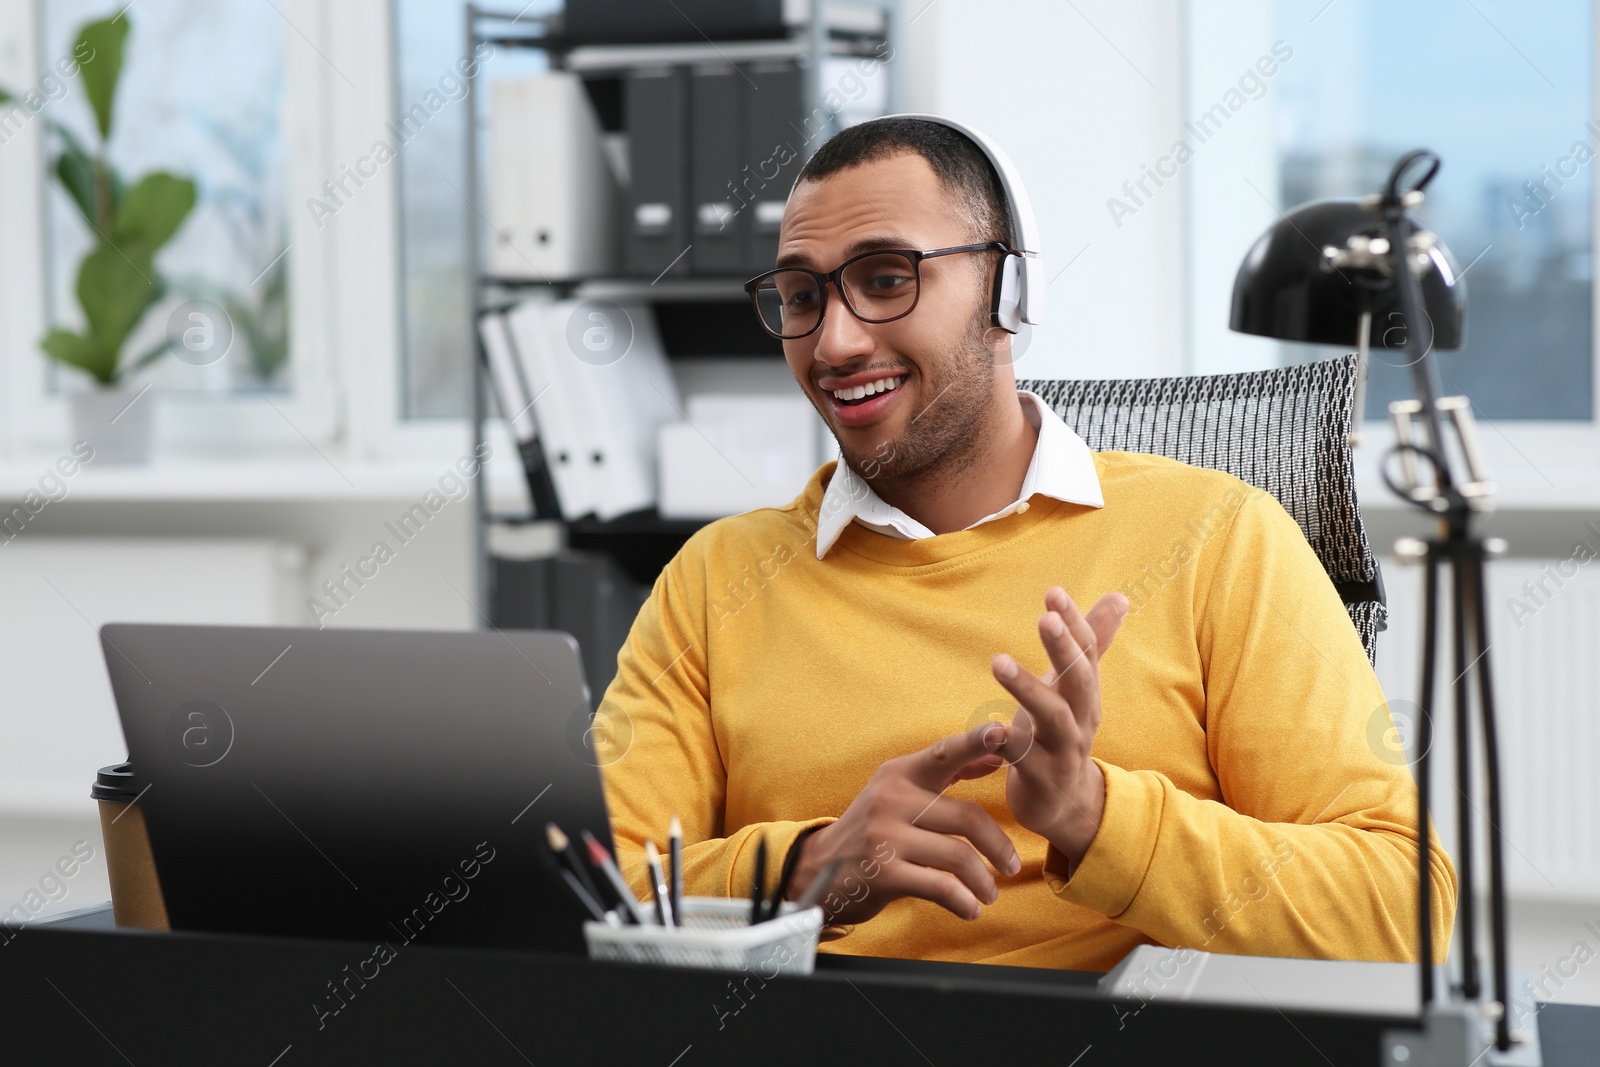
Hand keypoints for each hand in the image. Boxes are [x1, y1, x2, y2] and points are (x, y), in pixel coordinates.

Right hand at [785, 724, 1020, 924]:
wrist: (818, 868)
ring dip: (984, 881)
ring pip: (959, 856)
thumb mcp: (901, 791)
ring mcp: (885, 836)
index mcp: (899, 774)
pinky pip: (941, 888)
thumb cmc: (873, 829)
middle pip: (966, 817)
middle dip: (999, 846)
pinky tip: (970, 909)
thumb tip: (997, 754)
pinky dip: (964, 903)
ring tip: (990, 893)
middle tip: (1012, 865)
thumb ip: (949, 772)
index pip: (943, 753)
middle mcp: (891, 799)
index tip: (1003, 732)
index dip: (975, 742)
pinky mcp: (883, 873)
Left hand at [991, 587, 1127, 865]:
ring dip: (1027, 689)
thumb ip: (1094, 642)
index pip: (1085, 652)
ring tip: (999, 661)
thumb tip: (1120, 596)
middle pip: (1079, 681)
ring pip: (1052, 718)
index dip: (1073, 622)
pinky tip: (990, 729)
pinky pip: (1024, 761)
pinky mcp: (1041, 780)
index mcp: (1086, 693)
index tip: (1054, 592)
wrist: (1067, 805)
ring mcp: (1063, 750)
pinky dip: (1008, 745)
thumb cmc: (1062, 734)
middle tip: (1045, 619)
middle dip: (1064, 649)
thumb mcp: (1077, 688)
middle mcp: (1081, 719)